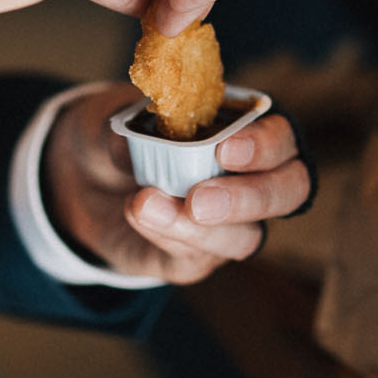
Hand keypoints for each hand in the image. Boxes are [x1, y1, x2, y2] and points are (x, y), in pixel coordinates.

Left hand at [42, 86, 312, 284]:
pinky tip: (138, 215)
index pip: (280, 140)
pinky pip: (196, 257)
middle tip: (199, 201)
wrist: (90, 181)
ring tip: (145, 205)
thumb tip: (137, 147)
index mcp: (247, 131)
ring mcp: (230, 225)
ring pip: (244, 237)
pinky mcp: (197, 257)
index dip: (263, 146)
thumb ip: (131, 131)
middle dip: (248, 198)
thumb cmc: (123, 135)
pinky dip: (167, 237)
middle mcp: (252, 180)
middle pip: (286, 193)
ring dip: (199, 228)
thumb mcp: (117, 119)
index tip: (225, 149)